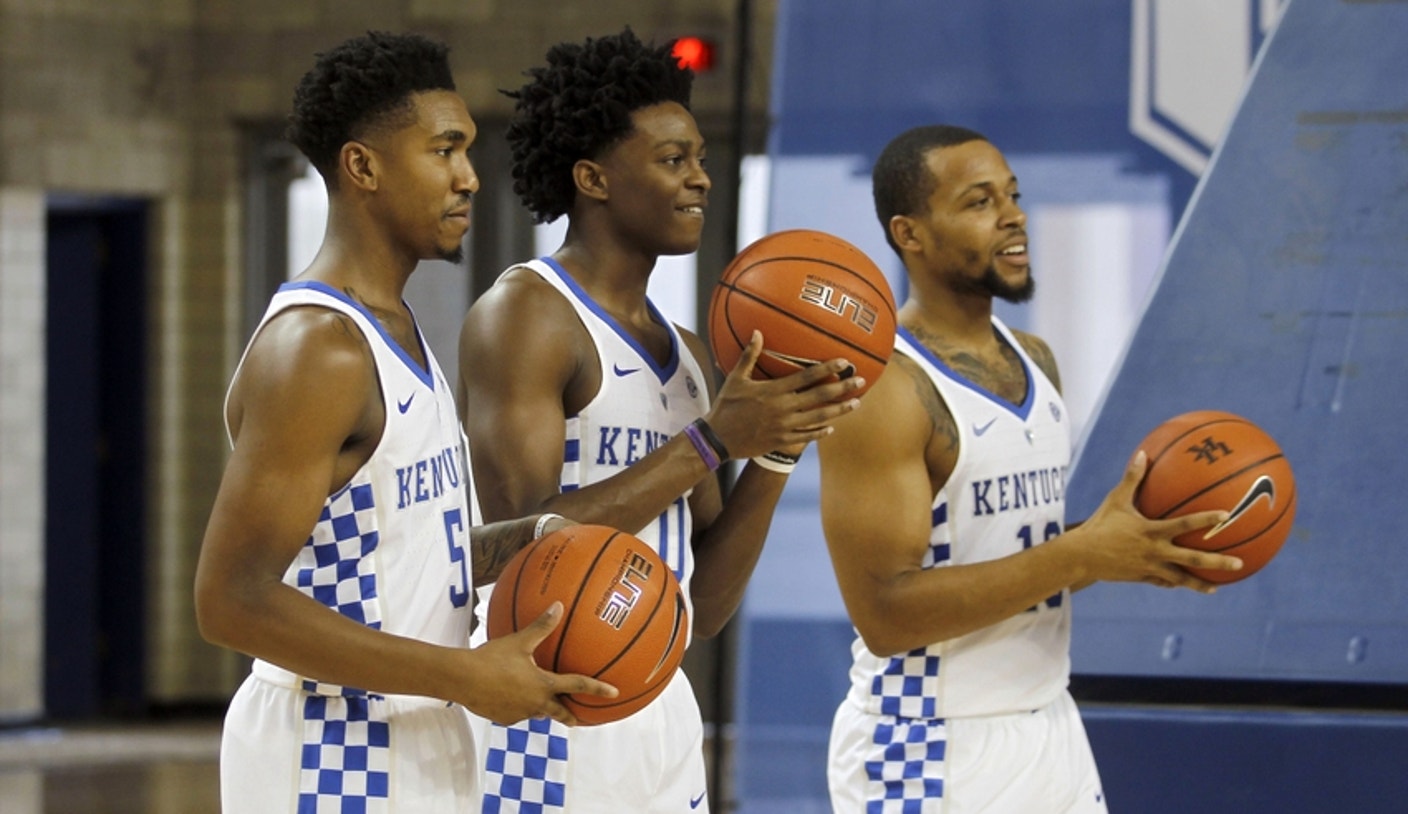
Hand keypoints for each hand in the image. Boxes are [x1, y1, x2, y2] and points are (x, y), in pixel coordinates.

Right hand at [460, 602, 616, 724]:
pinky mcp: (503, 719)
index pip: (577, 686)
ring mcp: (519, 714)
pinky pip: (515, 713)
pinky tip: (508, 697)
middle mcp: (535, 703)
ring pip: (535, 712)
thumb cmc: (492, 659)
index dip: (598, 689)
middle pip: (558, 712)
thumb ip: (541, 626)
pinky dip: (517, 706)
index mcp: (544, 685)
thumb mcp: (519, 641)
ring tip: (539, 702)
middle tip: (578, 719)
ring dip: (540, 708)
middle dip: (569, 716)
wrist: (462, 680)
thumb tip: (558, 605)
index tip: (613, 693)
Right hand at [706, 331, 863, 458]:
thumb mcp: (735, 379)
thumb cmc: (725, 406)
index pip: (807, 377)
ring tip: (856, 404)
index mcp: (773, 391)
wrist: (717, 439)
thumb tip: (756, 331)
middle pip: (820, 397)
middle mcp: (783, 408)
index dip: (828, 369)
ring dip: (839, 410)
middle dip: (843, 389)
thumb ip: (749, 356)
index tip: (845, 362)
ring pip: (819, 418)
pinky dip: (820, 432)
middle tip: (861, 381)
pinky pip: (807, 437)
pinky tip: (831, 427)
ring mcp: (785, 427)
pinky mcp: (782, 441)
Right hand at [1065, 451, 1242, 592]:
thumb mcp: (1115, 499)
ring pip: (1181, 578)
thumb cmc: (1099, 524)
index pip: (1184, 524)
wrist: (1082, 556)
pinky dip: (1176, 583)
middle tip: (1239, 563)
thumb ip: (1132, 478)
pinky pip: (1163, 582)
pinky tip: (1186, 585)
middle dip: (1217, 562)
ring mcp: (1150, 568)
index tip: (1226, 516)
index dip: (1206, 519)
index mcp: (1152, 531)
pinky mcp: (1142, 578)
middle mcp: (1156, 551)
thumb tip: (1142, 453)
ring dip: (1200, 583)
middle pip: (1193, 559)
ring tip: (1217, 587)